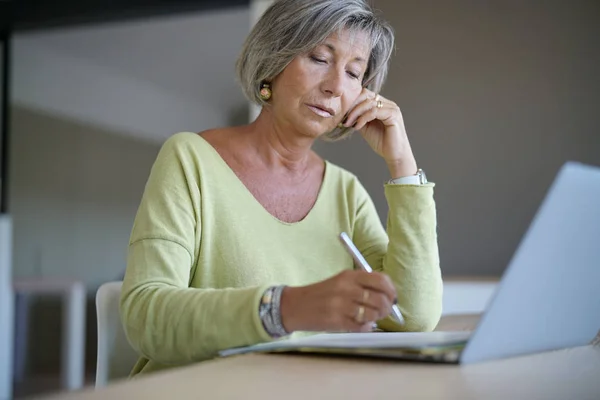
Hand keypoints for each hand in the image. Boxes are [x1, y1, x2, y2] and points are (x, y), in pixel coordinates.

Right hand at [279, 270, 396, 332]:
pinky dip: (365, 327)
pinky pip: (361, 327)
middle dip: (387, 308)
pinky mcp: (336, 321)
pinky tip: (359, 324)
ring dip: (376, 318)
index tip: (392, 297)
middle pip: (380, 298)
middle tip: (384, 311)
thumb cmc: (321, 294)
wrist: (295, 306)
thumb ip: (362, 285)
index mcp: (349, 276)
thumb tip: (387, 296)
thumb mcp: (340, 282)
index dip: (391, 290)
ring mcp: (341, 305)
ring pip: (373, 314)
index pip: (380, 280)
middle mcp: (346, 288)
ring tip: (370, 318)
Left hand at [341, 89, 417, 177]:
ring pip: (369, 103)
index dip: (352, 101)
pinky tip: (357, 126)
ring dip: (355, 113)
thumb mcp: (365, 127)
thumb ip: (358, 118)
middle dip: (352, 106)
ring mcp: (392, 108)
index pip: (365, 94)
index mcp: (382, 104)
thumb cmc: (382, 142)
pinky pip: (374, 112)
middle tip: (344, 117)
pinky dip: (363, 118)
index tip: (342, 113)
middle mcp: (388, 103)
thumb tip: (344, 113)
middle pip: (366, 95)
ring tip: (348, 123)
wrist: (394, 155)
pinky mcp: (393, 115)